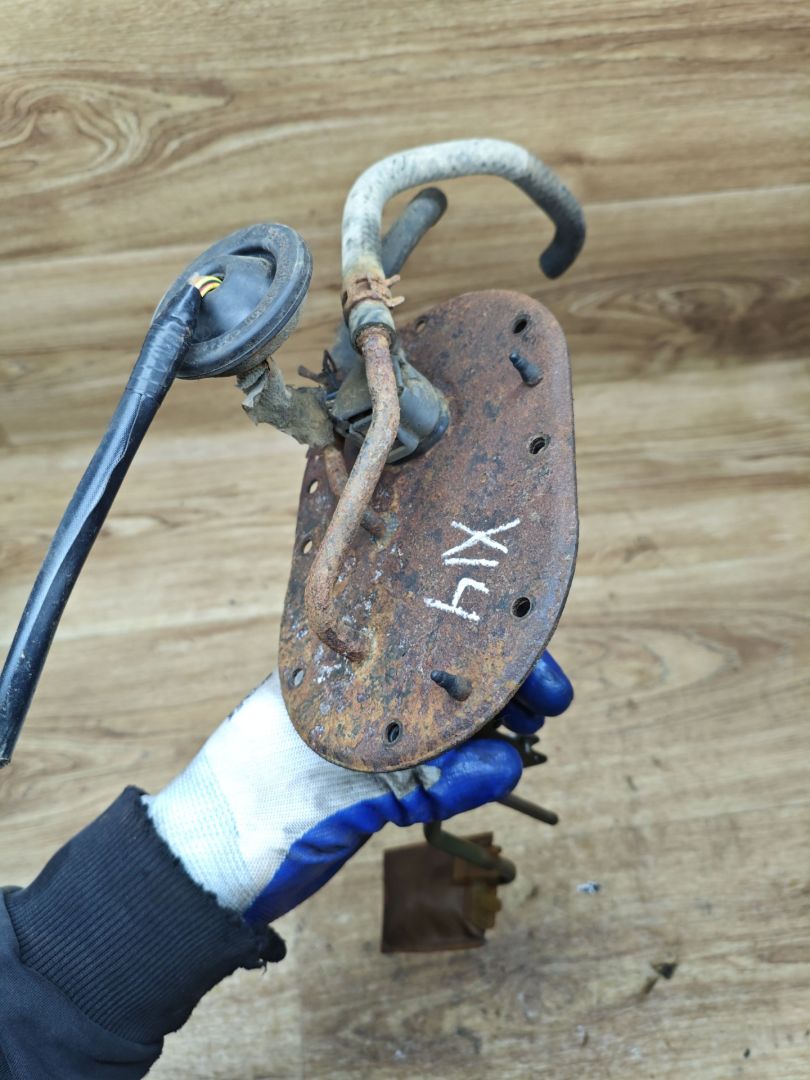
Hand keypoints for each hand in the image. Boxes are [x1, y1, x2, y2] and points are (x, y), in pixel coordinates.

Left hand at [144, 652, 572, 924]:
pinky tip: (497, 772)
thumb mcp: (342, 765)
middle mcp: (362, 696)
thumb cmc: (254, 784)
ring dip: (492, 732)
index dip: (484, 645)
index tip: (530, 663)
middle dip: (500, 688)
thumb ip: (428, 772)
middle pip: (446, 679)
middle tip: (548, 702)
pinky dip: (469, 776)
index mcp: (345, 665)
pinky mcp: (376, 787)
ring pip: (448, 726)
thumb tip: (504, 766)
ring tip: (528, 738)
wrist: (211, 856)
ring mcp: (371, 741)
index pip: (428, 637)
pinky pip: (437, 774)